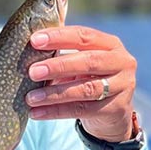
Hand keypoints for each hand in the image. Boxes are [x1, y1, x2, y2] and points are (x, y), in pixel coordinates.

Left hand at [25, 25, 136, 141]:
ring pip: (85, 89)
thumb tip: (28, 50)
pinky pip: (82, 110)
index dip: (59, 37)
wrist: (114, 111)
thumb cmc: (90, 79)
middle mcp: (121, 62)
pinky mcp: (116, 109)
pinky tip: (37, 113)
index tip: (34, 40)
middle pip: (88, 61)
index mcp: (110, 44)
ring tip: (30, 98)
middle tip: (32, 72)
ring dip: (54, 94)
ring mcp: (122, 86)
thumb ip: (62, 53)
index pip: (84, 36)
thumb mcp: (81, 62)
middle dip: (58, 66)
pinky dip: (56, 111)